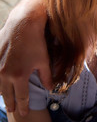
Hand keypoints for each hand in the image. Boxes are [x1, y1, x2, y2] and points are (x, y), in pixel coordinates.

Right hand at [0, 0, 51, 115]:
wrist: (22, 25)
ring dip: (2, 94)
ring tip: (7, 100)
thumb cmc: (36, 43)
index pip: (21, 97)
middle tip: (14, 111)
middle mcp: (4, 74)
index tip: (25, 113)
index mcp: (19, 76)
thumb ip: (46, 77)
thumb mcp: (44, 61)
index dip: (23, 106)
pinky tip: (1, 85)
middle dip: (11, 104)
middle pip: (7, 94)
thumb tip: (50, 88)